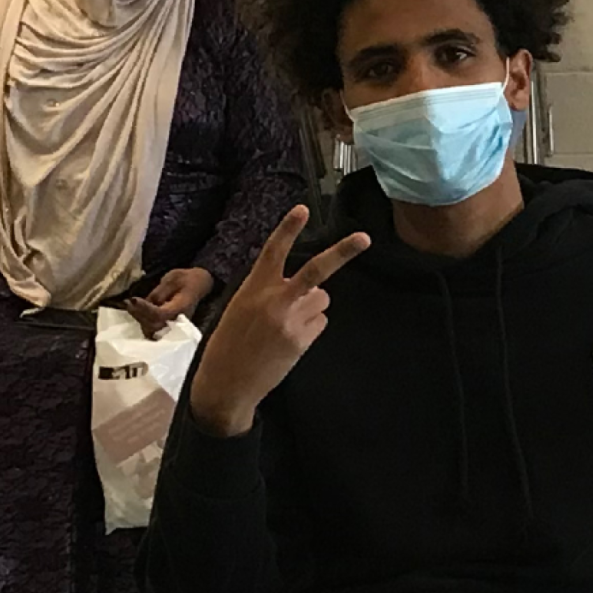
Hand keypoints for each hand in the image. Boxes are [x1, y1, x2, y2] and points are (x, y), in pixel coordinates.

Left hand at [127, 266, 215, 335]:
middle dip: (139, 315)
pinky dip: (143, 321)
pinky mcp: (168, 325)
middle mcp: (178, 320)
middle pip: (154, 325)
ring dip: (139, 319)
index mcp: (181, 307)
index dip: (145, 309)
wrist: (198, 284)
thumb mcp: (172, 279)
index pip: (160, 314)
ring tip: (131, 306)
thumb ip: (159, 293)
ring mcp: (174, 325)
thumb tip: (145, 304)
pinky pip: (153, 329)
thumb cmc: (186, 279)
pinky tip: (136, 311)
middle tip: (128, 302)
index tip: (133, 299)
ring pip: (152, 330)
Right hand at [185, 206, 367, 436]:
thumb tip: (303, 286)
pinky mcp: (301, 341)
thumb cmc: (230, 343)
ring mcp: (290, 321)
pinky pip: (320, 323)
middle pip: (316, 270)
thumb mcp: (240, 306)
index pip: (274, 251)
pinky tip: (291, 340)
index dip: (289, 228)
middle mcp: (275, 300)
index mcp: (254, 287)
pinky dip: (311, 328)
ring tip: (289, 323)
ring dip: (313, 306)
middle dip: (343, 252)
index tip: (303, 209)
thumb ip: (268, 290)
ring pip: (322, 299)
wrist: (227, 383)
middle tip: (365, 238)